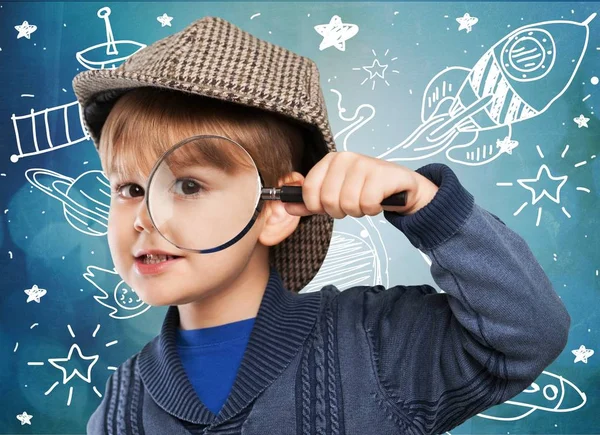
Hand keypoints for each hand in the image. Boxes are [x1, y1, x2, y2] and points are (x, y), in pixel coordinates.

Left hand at [282, 152, 438, 218]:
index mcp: (329, 161)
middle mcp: (345, 158)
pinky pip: (366, 205)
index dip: (317, 207)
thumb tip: (286, 206)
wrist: (401, 187)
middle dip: (340, 211)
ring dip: (358, 211)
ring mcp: (363, 164)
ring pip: (347, 204)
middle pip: (327, 201)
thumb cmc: (366, 190)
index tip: (329, 207)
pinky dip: (372, 210)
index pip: (308, 191)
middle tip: (352, 204)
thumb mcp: (335, 194)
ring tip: (366, 201)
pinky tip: (377, 201)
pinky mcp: (381, 174)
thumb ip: (309, 202)